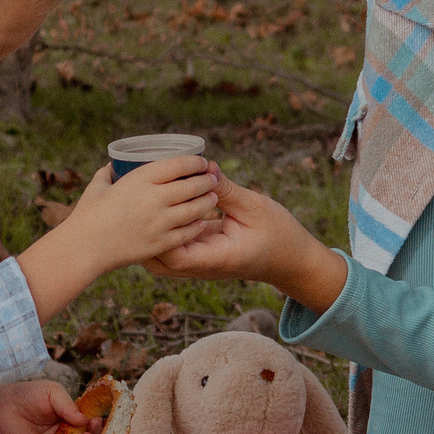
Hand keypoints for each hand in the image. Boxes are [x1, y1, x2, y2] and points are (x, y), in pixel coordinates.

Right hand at [15, 156, 218, 321]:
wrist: (83, 248)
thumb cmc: (87, 215)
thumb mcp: (98, 186)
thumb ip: (108, 173)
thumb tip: (114, 165)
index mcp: (139, 179)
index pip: (178, 164)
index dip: (195, 161)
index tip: (202, 161)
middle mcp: (154, 198)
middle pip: (192, 185)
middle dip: (207, 180)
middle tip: (213, 179)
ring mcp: (159, 222)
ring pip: (195, 208)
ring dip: (208, 201)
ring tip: (213, 198)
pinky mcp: (161, 243)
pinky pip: (188, 232)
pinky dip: (198, 225)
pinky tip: (203, 222)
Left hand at [146, 174, 346, 311]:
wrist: (293, 259)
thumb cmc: (279, 234)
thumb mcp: (254, 207)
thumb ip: (225, 189)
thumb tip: (203, 166)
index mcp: (216, 258)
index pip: (173, 256)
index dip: (158, 234)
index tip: (153, 205)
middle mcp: (204, 266)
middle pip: (158, 263)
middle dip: (146, 237)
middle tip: (139, 202)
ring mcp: (202, 264)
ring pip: (164, 259)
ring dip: (155, 235)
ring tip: (148, 204)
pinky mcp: (204, 254)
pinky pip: (177, 247)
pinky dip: (168, 230)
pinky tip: (164, 206)